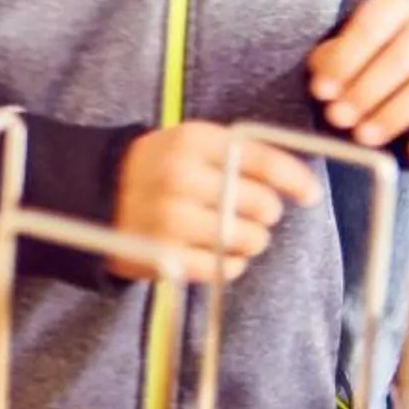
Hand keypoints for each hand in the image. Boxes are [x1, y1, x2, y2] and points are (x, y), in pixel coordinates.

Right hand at [110, 121, 322, 281]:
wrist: (97, 194)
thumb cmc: (160, 168)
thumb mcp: (193, 145)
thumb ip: (242, 156)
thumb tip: (304, 187)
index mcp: (193, 140)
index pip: (261, 159)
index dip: (294, 179)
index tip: (311, 195)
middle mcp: (182, 175)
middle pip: (262, 205)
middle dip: (265, 213)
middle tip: (249, 212)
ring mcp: (172, 217)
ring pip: (249, 239)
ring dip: (250, 241)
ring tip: (230, 233)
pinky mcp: (166, 254)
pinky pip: (225, 268)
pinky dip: (229, 264)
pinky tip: (214, 251)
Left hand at [309, 0, 408, 162]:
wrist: (408, 78)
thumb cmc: (362, 64)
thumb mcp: (341, 58)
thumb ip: (328, 67)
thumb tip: (324, 90)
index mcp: (394, 9)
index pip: (373, 24)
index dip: (345, 59)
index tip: (321, 91)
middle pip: (403, 54)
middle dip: (366, 90)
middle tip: (338, 118)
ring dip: (397, 112)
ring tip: (364, 137)